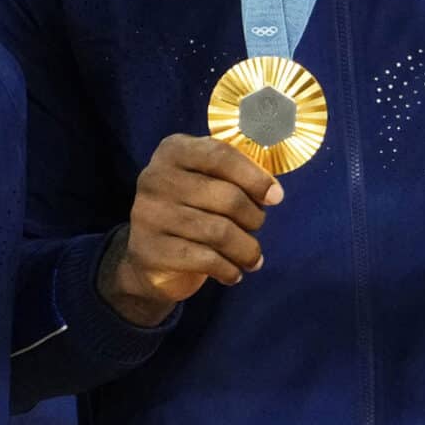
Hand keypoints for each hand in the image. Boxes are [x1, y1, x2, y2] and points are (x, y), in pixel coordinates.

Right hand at [97, 134, 283, 326]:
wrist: (148, 259)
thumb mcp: (206, 181)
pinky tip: (233, 273)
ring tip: (252, 257)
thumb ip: (235, 175)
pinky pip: (206, 260)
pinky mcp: (151, 251)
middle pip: (227, 197)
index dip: (255, 177)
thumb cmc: (191, 210)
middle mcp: (156, 178)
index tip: (275, 197)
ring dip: (246, 249)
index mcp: (173, 151)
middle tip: (256, 226)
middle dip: (254, 217)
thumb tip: (272, 192)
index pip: (220, 155)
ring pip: (220, 232)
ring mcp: (150, 215)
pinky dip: (229, 269)